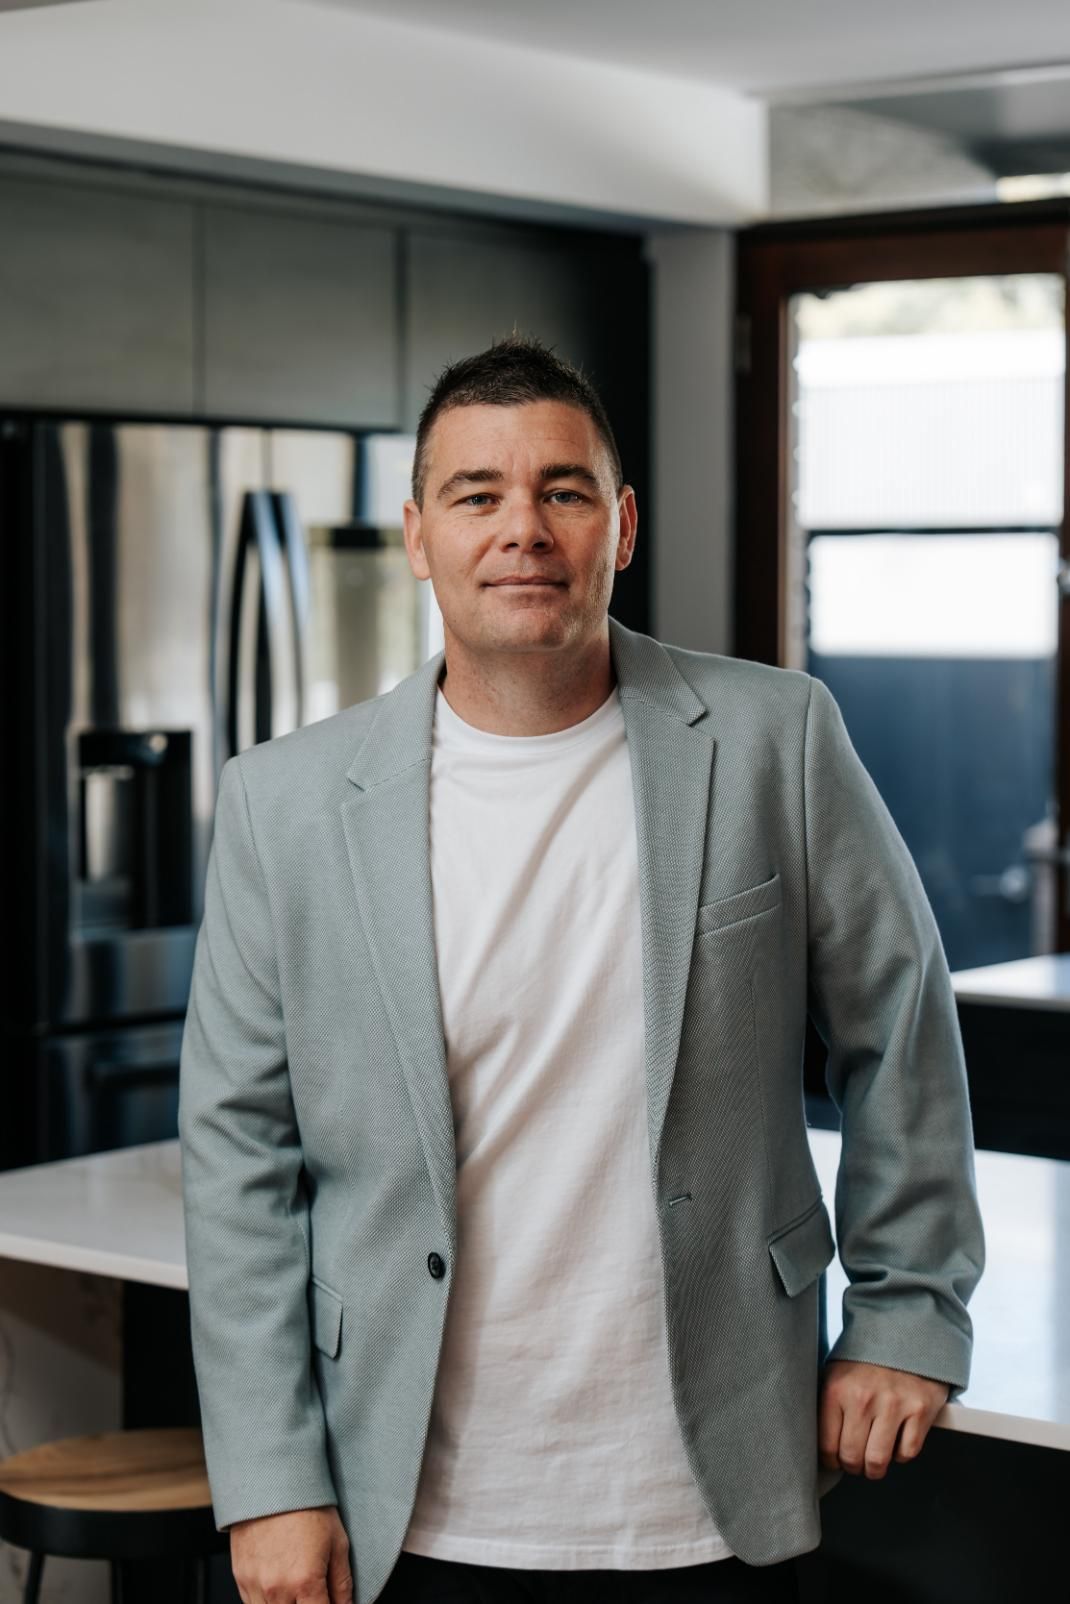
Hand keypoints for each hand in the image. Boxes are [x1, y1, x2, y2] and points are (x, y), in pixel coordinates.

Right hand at [230, 1505, 352, 1603]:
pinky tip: (279, 1585)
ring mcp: (254, 1586)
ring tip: (297, 1587)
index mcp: (304, 1582)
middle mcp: (276, 1589)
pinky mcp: (240, 1578)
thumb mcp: (337, 1542)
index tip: (331, 1602)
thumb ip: (343, 1584)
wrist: (272, 1479)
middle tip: (314, 1592)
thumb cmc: (308, 1506)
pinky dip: (268, 1602)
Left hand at [818, 1360, 948, 1479]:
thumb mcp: (836, 1372)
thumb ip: (828, 1404)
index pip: (827, 1445)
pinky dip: (901, 1454)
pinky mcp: (920, 1410)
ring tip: (874, 1462)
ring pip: (878, 1461)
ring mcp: (894, 1404)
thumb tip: (820, 1443)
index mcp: (837, 1389)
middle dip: (853, 1467)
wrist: (906, 1332)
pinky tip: (896, 1441)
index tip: (835, 1460)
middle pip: (852, 1457)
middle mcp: (863, 1398)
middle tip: (856, 1463)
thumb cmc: (868, 1357)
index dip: (831, 1461)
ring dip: (875, 1469)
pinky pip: (907, 1453)